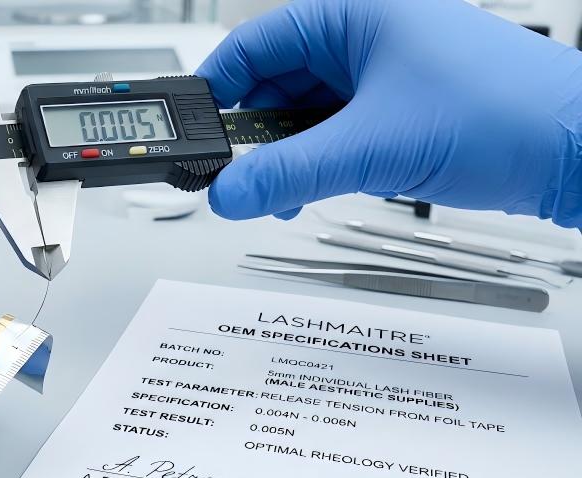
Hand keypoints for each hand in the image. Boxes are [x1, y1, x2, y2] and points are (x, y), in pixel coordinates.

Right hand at [196, 0, 581, 225]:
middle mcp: (366, 36)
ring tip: (289, 192)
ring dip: (290, 157)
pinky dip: (322, 163)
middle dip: (258, 137)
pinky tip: (324, 186)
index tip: (200, 137)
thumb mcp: (375, 147)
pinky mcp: (400, 108)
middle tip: (243, 179)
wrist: (577, 152)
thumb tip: (229, 191)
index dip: (220, 92)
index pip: (255, 44)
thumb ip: (289, 174)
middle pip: (276, 84)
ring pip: (305, 114)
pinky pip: (337, 132)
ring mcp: (384, 73)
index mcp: (355, 13)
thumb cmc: (506, 113)